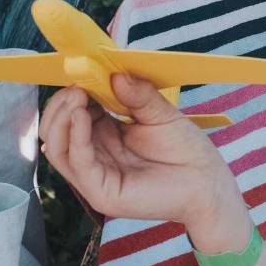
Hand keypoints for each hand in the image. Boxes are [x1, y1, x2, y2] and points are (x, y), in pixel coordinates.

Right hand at [39, 74, 236, 228]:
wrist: (208, 182)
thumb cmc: (187, 149)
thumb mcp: (161, 114)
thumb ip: (139, 94)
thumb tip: (115, 74)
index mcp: (104, 135)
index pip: (72, 114)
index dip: (72, 94)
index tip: (81, 72)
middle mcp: (94, 156)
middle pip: (56, 131)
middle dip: (61, 105)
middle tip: (78, 87)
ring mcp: (95, 176)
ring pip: (57, 149)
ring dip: (62, 119)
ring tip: (78, 97)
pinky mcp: (102, 193)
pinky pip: (78, 163)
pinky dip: (76, 137)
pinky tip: (83, 116)